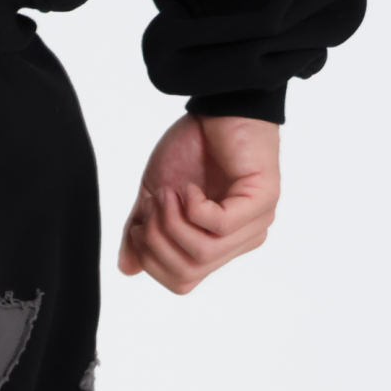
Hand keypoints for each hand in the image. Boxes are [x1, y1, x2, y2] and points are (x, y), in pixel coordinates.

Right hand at [118, 114, 279, 293]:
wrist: (217, 107)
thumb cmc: (191, 148)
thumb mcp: (155, 198)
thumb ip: (142, 234)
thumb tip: (128, 269)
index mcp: (218, 245)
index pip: (181, 282)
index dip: (151, 260)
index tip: (141, 224)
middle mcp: (241, 241)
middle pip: (187, 274)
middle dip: (157, 240)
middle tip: (155, 204)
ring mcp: (256, 223)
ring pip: (201, 253)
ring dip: (172, 221)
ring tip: (170, 192)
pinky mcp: (263, 201)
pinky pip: (218, 225)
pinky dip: (194, 207)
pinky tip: (191, 187)